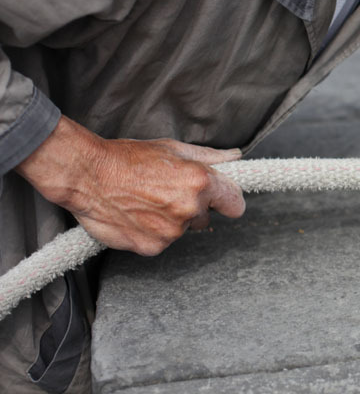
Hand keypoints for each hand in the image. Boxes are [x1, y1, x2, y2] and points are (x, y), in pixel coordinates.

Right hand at [16, 115, 244, 255]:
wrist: (87, 175)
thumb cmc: (128, 158)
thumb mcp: (173, 149)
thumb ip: (210, 157)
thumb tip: (235, 157)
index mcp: (200, 182)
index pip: (235, 203)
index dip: (228, 200)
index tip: (221, 199)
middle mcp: (189, 208)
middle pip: (206, 217)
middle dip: (193, 207)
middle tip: (167, 192)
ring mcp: (171, 231)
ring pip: (183, 230)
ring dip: (171, 220)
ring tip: (147, 201)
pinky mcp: (152, 247)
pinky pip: (162, 242)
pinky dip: (152, 232)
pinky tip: (137, 215)